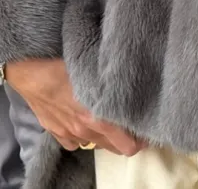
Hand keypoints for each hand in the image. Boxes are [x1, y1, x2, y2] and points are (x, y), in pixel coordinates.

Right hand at [5, 59, 145, 155]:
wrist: (33, 73)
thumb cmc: (66, 66)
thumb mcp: (96, 74)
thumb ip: (117, 87)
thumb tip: (140, 86)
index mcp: (99, 118)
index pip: (129, 145)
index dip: (141, 138)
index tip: (147, 127)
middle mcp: (87, 131)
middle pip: (115, 148)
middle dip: (127, 138)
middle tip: (133, 122)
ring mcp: (71, 134)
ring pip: (97, 145)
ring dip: (106, 136)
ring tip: (111, 119)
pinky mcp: (57, 133)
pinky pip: (76, 143)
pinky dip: (84, 136)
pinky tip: (86, 122)